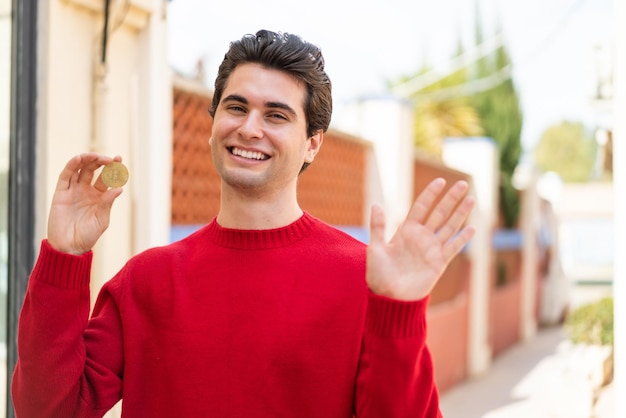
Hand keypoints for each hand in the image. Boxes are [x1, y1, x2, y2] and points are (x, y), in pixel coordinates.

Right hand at [47, 153, 124, 254]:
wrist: (69, 247)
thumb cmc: (88, 236)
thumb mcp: (102, 219)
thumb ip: (108, 203)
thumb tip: (119, 188)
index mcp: (99, 196)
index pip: (106, 177)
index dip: (113, 168)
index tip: (119, 159)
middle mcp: (86, 190)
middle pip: (93, 170)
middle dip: (101, 161)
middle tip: (110, 158)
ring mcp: (73, 190)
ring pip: (80, 169)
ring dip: (87, 159)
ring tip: (96, 156)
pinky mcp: (61, 193)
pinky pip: (66, 176)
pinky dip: (72, 165)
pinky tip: (79, 158)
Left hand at [367, 178, 474, 300]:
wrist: (389, 297)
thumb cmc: (378, 274)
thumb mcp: (376, 247)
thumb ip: (377, 226)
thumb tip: (376, 204)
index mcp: (406, 231)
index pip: (421, 207)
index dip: (430, 194)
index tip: (440, 181)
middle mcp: (421, 237)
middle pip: (439, 213)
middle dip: (451, 198)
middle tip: (463, 183)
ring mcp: (431, 249)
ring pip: (449, 226)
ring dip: (461, 213)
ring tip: (471, 199)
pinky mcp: (439, 263)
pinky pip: (453, 247)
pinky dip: (462, 238)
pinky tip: (472, 228)